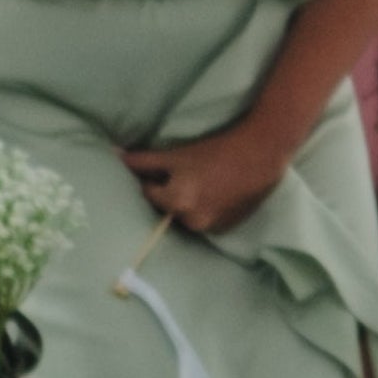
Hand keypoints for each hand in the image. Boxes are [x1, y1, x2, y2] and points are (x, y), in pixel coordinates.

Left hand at [123, 109, 293, 239]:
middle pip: (168, 208)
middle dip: (170, 194)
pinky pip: (205, 221)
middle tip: (184, 174)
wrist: (262, 154)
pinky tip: (215, 191)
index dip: (152, 180)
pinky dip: (205, 209)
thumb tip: (115, 156)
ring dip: (187, 203)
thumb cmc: (217, 150)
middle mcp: (192, 221)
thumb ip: (144, 160)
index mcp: (176, 203)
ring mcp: (211, 227)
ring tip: (201, 182)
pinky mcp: (226, 228)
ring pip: (186, 216)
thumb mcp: (177, 154)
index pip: (148, 195)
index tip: (161, 169)